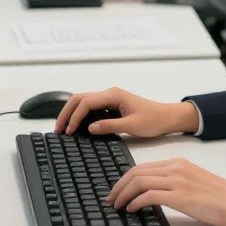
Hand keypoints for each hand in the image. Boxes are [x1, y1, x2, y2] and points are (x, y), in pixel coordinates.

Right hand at [54, 87, 198, 136]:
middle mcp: (110, 93)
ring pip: (84, 101)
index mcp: (114, 95)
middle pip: (80, 99)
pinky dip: (80, 115)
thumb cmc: (154, 120)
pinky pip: (91, 107)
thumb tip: (90, 128)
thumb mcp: (132, 126)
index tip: (69, 132)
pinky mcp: (112, 105)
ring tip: (64, 128)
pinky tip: (77, 126)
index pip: (86, 103)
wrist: (167, 117)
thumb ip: (110, 126)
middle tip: (58, 129)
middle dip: (67, 113)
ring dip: (72, 113)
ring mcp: (110, 98)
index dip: (75, 117)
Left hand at [107, 158, 225, 225]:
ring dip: (123, 194)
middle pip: (136, 171)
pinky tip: (132, 209)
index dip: (125, 178)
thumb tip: (153, 192)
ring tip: (117, 205)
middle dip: (119, 186)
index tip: (117, 190)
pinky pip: (149, 194)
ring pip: (139, 181)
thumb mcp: (192, 180)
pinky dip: (136, 201)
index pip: (143, 166)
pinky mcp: (180, 195)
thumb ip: (174, 181)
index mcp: (177, 162)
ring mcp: (177, 180)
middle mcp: (175, 167)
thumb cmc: (218, 195)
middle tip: (111, 199)